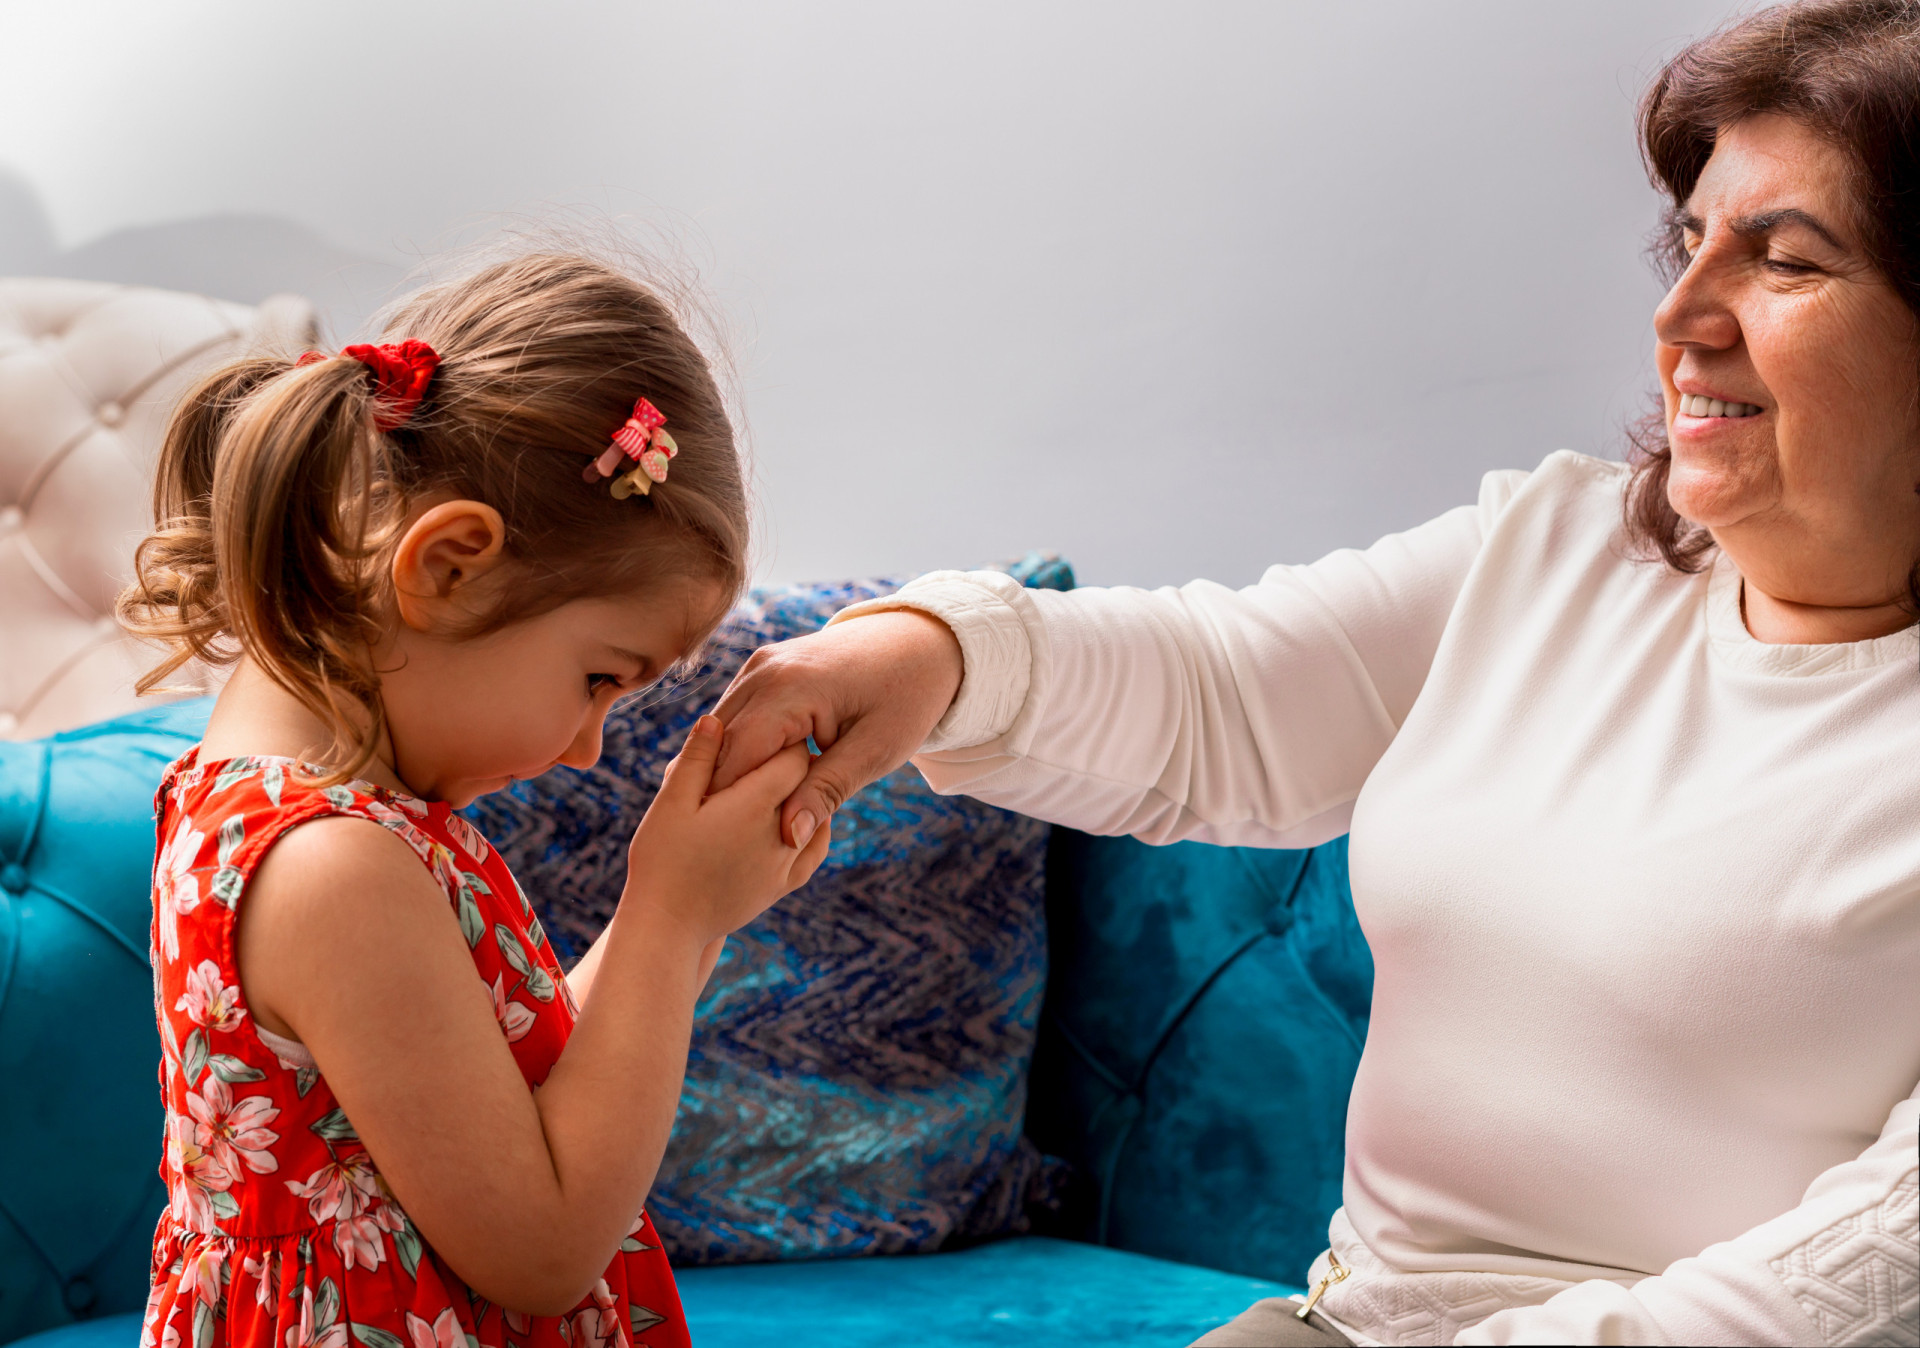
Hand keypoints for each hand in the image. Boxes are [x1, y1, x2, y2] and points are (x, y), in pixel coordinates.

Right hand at [623, 716, 831, 941]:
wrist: (668, 929)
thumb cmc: (660, 861)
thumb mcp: (670, 803)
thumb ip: (697, 759)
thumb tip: (714, 717)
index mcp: (754, 804)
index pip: (793, 754)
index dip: (785, 735)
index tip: (778, 724)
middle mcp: (782, 831)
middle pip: (806, 781)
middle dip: (795, 760)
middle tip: (786, 740)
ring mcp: (787, 861)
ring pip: (816, 812)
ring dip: (806, 791)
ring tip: (792, 773)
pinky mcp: (785, 885)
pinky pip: (814, 849)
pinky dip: (813, 826)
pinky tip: (801, 814)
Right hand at [709, 609, 963, 846]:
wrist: (920, 641)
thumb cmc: (907, 696)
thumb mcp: (876, 750)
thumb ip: (827, 790)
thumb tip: (789, 836)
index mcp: (791, 687)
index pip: (737, 754)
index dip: (727, 801)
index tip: (729, 844)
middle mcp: (764, 669)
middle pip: (720, 742)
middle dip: (721, 789)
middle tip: (726, 838)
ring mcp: (760, 664)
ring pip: (721, 729)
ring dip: (728, 769)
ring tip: (734, 816)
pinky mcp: (762, 668)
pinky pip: (737, 715)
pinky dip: (741, 748)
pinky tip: (752, 783)